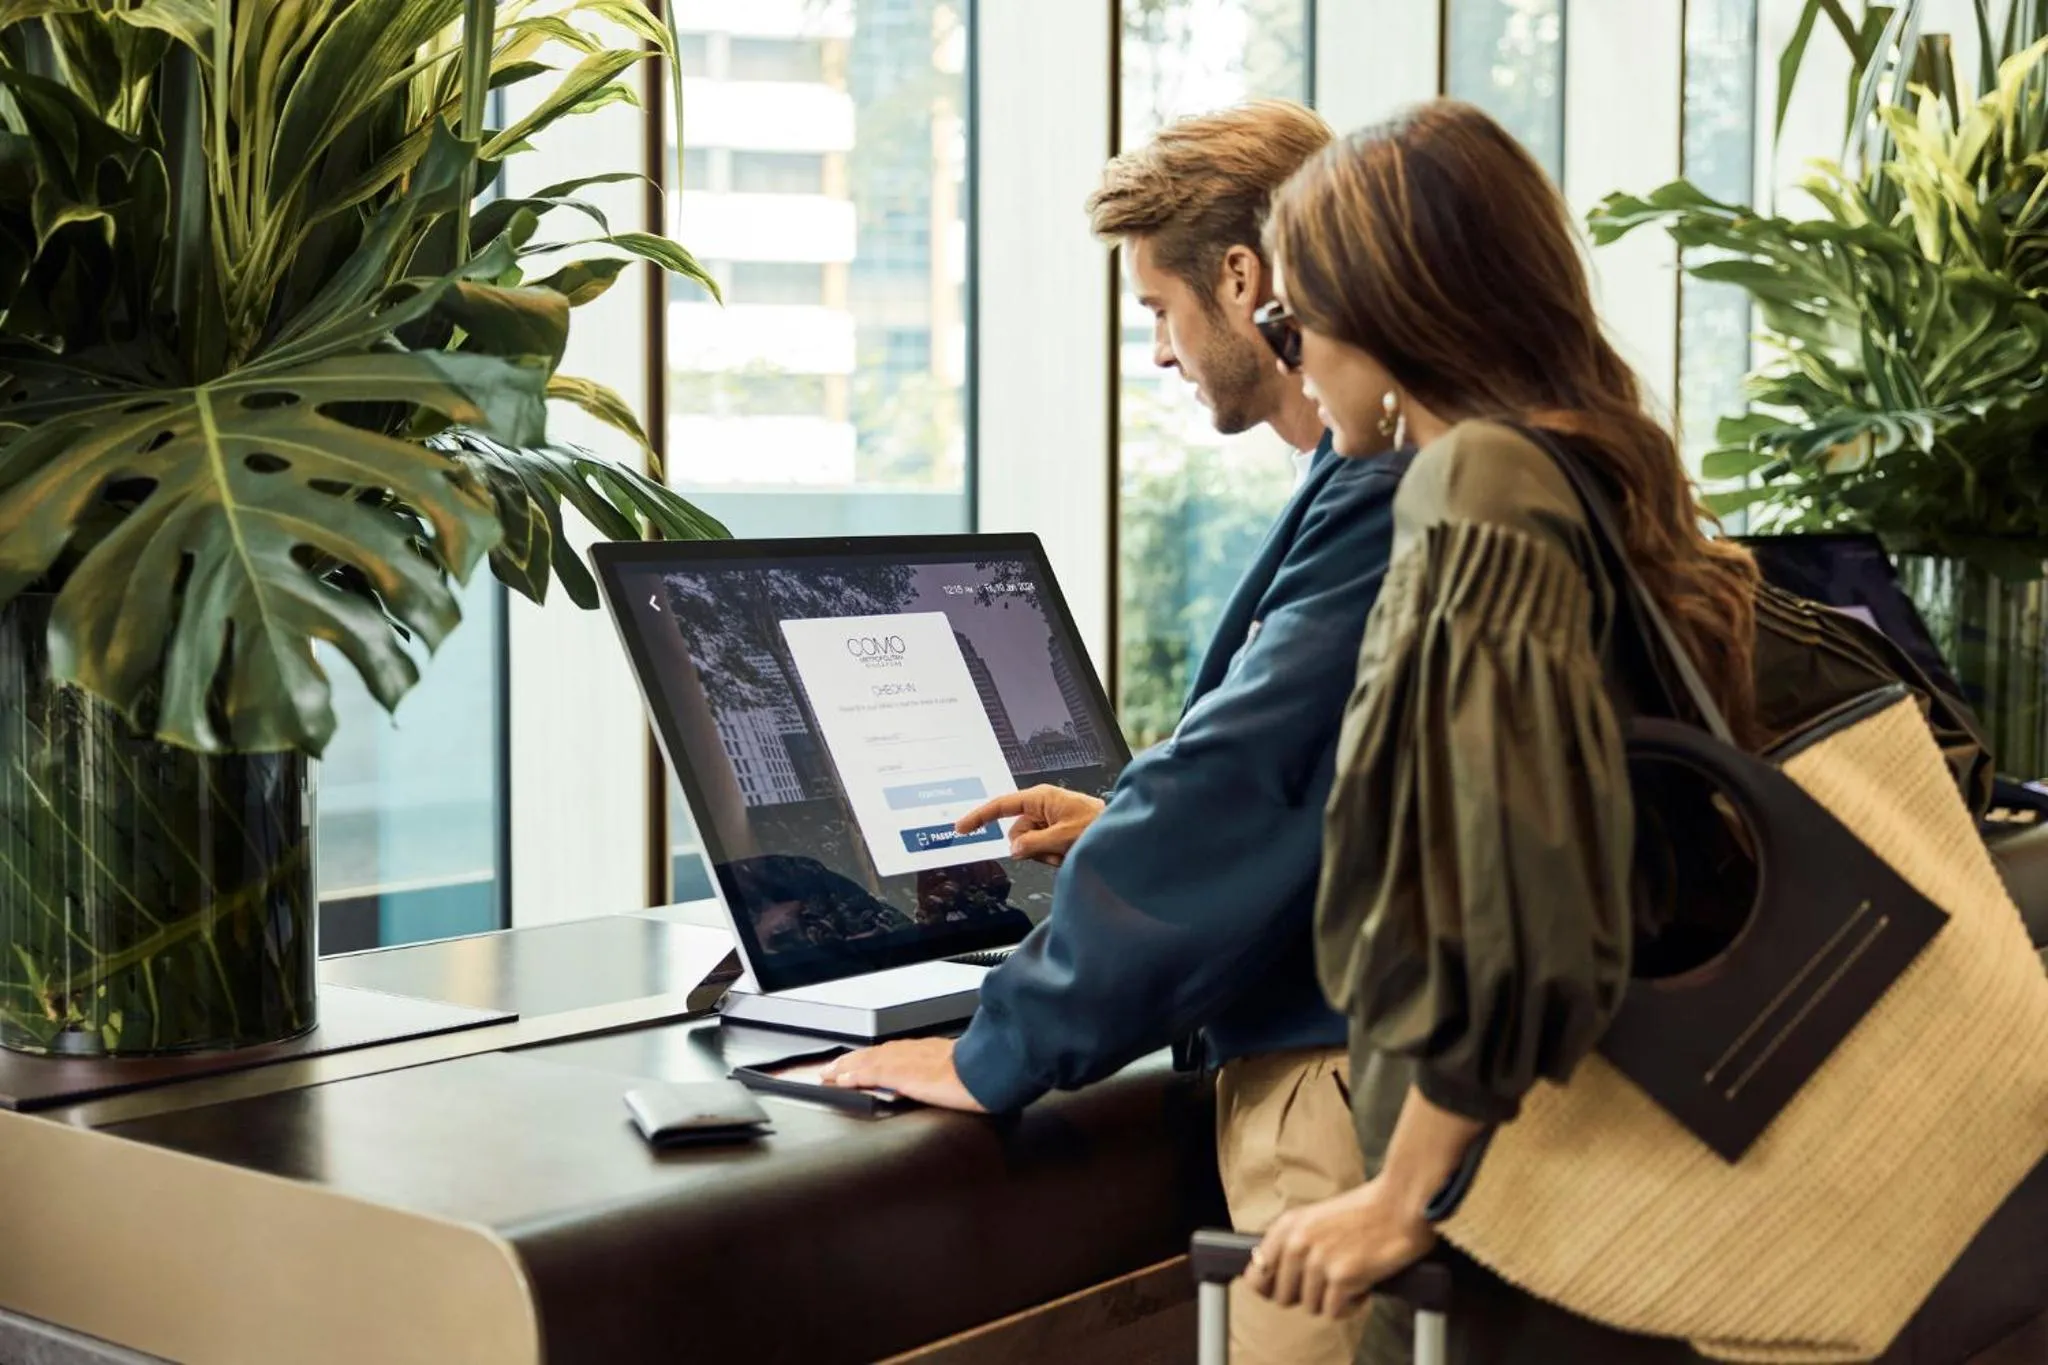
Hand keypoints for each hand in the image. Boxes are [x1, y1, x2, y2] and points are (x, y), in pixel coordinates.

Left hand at [819, 1037, 987, 1111]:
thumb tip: (949, 1084)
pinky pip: (869, 1072)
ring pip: (867, 1060)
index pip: (891, 1052)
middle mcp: (913, 1051)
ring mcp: (906, 1060)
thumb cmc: (984, 1074)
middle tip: (832, 1068)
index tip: (858, 1063)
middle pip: (874, 1053)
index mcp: (928, 1051)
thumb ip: (950, 1074)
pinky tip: (839, 1080)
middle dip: (852, 1060)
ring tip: (829, 1073)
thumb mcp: (965, 1071)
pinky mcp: (901, 1073)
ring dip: (845, 1066)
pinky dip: (852, 1075)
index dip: (871, 1058)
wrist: (989, 1070)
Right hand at [955, 785, 1106, 865]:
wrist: (1123, 831)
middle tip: (1056, 850)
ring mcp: (1049, 820)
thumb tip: (1014, 850)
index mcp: (1040, 798)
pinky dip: (1052, 856)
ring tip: (1067, 851)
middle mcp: (1042, 807)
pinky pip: (1041, 849)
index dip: (979, 817)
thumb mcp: (1064, 837)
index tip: (961, 827)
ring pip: (1028, 845)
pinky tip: (1069, 853)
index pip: (1000, 806)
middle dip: (1032, 848)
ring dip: (1045, 854)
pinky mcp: (1055, 831)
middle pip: (1016, 834)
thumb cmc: (1099, 824)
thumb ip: (1034, 844)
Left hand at [1244, 1178, 1437, 1317]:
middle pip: (1283, 1298)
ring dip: (1333, 1299)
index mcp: (1287, 1226)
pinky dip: (1351, 1306)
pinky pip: (1335, 1312)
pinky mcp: (1341, 1278)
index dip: (1271, 1288)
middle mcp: (1297, 1244)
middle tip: (1331, 1281)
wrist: (1401, 1203)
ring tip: (1352, 1276)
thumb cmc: (1365, 1211)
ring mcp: (1317, 1261)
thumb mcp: (1316, 1218)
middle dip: (1307, 1295)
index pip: (1255, 1275)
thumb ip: (1292, 1244)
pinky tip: (1363, 1285)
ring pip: (1311, 1307)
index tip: (1289, 1288)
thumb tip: (1269, 1281)